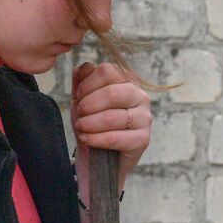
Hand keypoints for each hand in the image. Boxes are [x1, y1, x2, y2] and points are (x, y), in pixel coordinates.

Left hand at [70, 61, 150, 188]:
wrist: (98, 156)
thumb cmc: (92, 124)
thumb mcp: (82, 99)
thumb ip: (82, 80)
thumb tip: (85, 66)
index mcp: (127, 82)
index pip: (108, 71)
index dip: (88, 84)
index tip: (78, 96)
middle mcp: (140, 96)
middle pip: (112, 92)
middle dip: (89, 105)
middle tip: (79, 114)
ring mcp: (144, 118)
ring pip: (113, 117)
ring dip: (90, 123)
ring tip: (81, 128)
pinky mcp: (143, 139)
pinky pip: (117, 137)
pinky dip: (97, 139)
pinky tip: (87, 140)